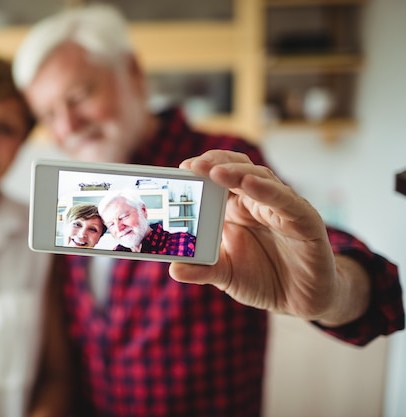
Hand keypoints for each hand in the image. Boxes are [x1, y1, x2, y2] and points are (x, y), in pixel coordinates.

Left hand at [170, 150, 368, 325]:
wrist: (300, 301)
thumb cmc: (263, 279)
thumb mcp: (227, 275)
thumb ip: (203, 270)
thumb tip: (174, 269)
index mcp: (238, 210)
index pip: (221, 178)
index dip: (204, 169)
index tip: (183, 168)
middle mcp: (259, 203)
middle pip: (238, 171)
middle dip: (216, 165)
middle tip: (193, 166)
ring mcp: (283, 209)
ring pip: (261, 180)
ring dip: (238, 173)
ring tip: (216, 172)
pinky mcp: (306, 222)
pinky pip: (288, 203)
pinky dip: (269, 191)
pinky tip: (251, 185)